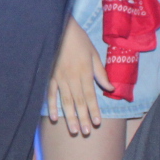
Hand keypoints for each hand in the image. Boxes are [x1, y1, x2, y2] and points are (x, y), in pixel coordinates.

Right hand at [45, 19, 108, 136]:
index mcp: (85, 72)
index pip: (90, 95)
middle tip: (85, 132)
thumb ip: (101, 72)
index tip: (97, 122)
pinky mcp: (49, 76)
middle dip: (82, 118)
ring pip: (65, 101)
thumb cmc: (78, 39)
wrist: (59, 28)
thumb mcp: (94, 53)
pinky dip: (52, 105)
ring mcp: (59, 78)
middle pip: (78, 101)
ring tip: (73, 130)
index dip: (94, 109)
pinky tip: (54, 117)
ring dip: (69, 116)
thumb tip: (111, 88)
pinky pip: (50, 93)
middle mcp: (72, 77)